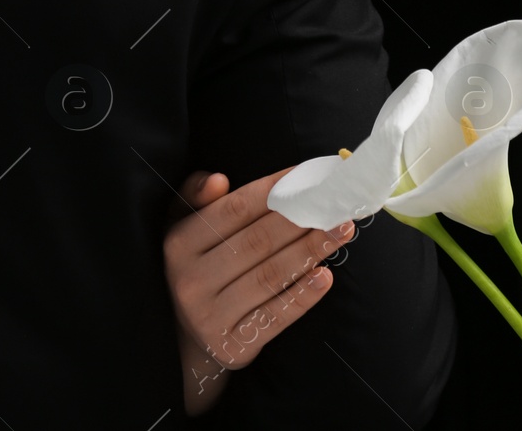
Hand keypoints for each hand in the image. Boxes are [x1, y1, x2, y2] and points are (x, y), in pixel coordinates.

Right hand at [164, 168, 355, 414]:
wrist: (184, 343)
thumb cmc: (198, 270)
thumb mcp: (184, 231)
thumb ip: (196, 199)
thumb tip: (217, 179)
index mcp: (179, 245)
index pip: (235, 209)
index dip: (277, 189)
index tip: (312, 175)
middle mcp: (191, 281)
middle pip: (259, 241)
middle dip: (303, 218)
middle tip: (338, 203)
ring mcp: (210, 317)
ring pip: (271, 275)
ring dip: (311, 250)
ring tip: (342, 230)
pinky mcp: (232, 345)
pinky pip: (275, 316)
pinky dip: (303, 295)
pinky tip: (326, 276)